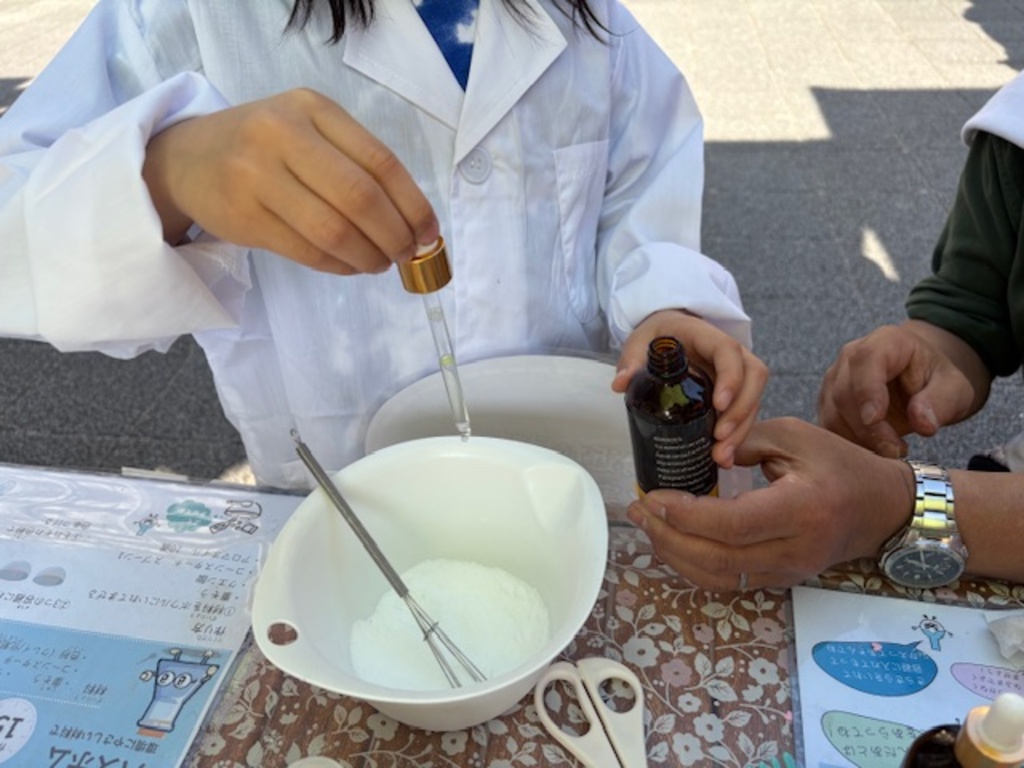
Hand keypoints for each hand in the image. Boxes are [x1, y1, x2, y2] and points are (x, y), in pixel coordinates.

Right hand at [142, 88, 438, 274]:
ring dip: (369, 256)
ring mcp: (257, 175)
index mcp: (312, 108)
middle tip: (408, 255)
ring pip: (334, 231)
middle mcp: (282, 134)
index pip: (379, 161)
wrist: (187, 159)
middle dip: (395, 235)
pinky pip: (308, 252)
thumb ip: (356, 164)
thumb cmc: (264, 147)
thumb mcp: (308, 130)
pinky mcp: (244, 217)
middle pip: (360, 198)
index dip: (413, 204)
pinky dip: (340, 266)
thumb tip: (416, 223)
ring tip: (380, 264)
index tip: (430, 233)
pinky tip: (351, 265)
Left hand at [612, 309, 767, 467]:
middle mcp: (732, 353)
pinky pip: (745, 412)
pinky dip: (738, 435)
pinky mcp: (736, 392)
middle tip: (719, 437)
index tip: (718, 404)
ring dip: (741, 429)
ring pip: (753, 398)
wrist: (670, 334)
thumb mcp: (640, 343)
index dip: (730, 377)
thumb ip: (631, 361)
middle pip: (752, 378)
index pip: (728, 351)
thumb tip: (620, 384)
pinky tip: (724, 457)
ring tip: (721, 456)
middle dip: (740, 411)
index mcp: (708, 336)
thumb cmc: (658, 336)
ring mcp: (738, 372)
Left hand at [625, 417, 913, 589]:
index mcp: (801, 509)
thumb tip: (704, 458)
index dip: (687, 516)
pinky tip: (673, 541)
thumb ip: (745, 441)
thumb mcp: (795, 435)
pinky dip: (694, 565)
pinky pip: (729, 581)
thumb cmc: (840, 464)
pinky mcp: (781, 579)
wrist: (883, 508)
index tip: (653, 497)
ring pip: (719, 578)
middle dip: (668, 537)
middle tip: (637, 510)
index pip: (733, 525)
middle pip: (718, 559)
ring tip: (646, 525)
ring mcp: (788, 571)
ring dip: (675, 555)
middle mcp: (794, 550)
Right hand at [818, 322, 982, 457]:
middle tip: (895, 450)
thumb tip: (923, 423)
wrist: (917, 382)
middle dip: (868, 428)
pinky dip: (848, 444)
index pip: (865, 360)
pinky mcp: (828, 403)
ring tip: (890, 450)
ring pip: (832, 414)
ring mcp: (835, 379)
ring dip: (858, 439)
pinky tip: (874, 449)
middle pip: (844, 393)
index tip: (875, 419)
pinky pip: (829, 427)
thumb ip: (941, 402)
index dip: (867, 391)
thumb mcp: (954, 388)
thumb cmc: (934, 380)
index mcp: (886, 342)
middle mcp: (851, 356)